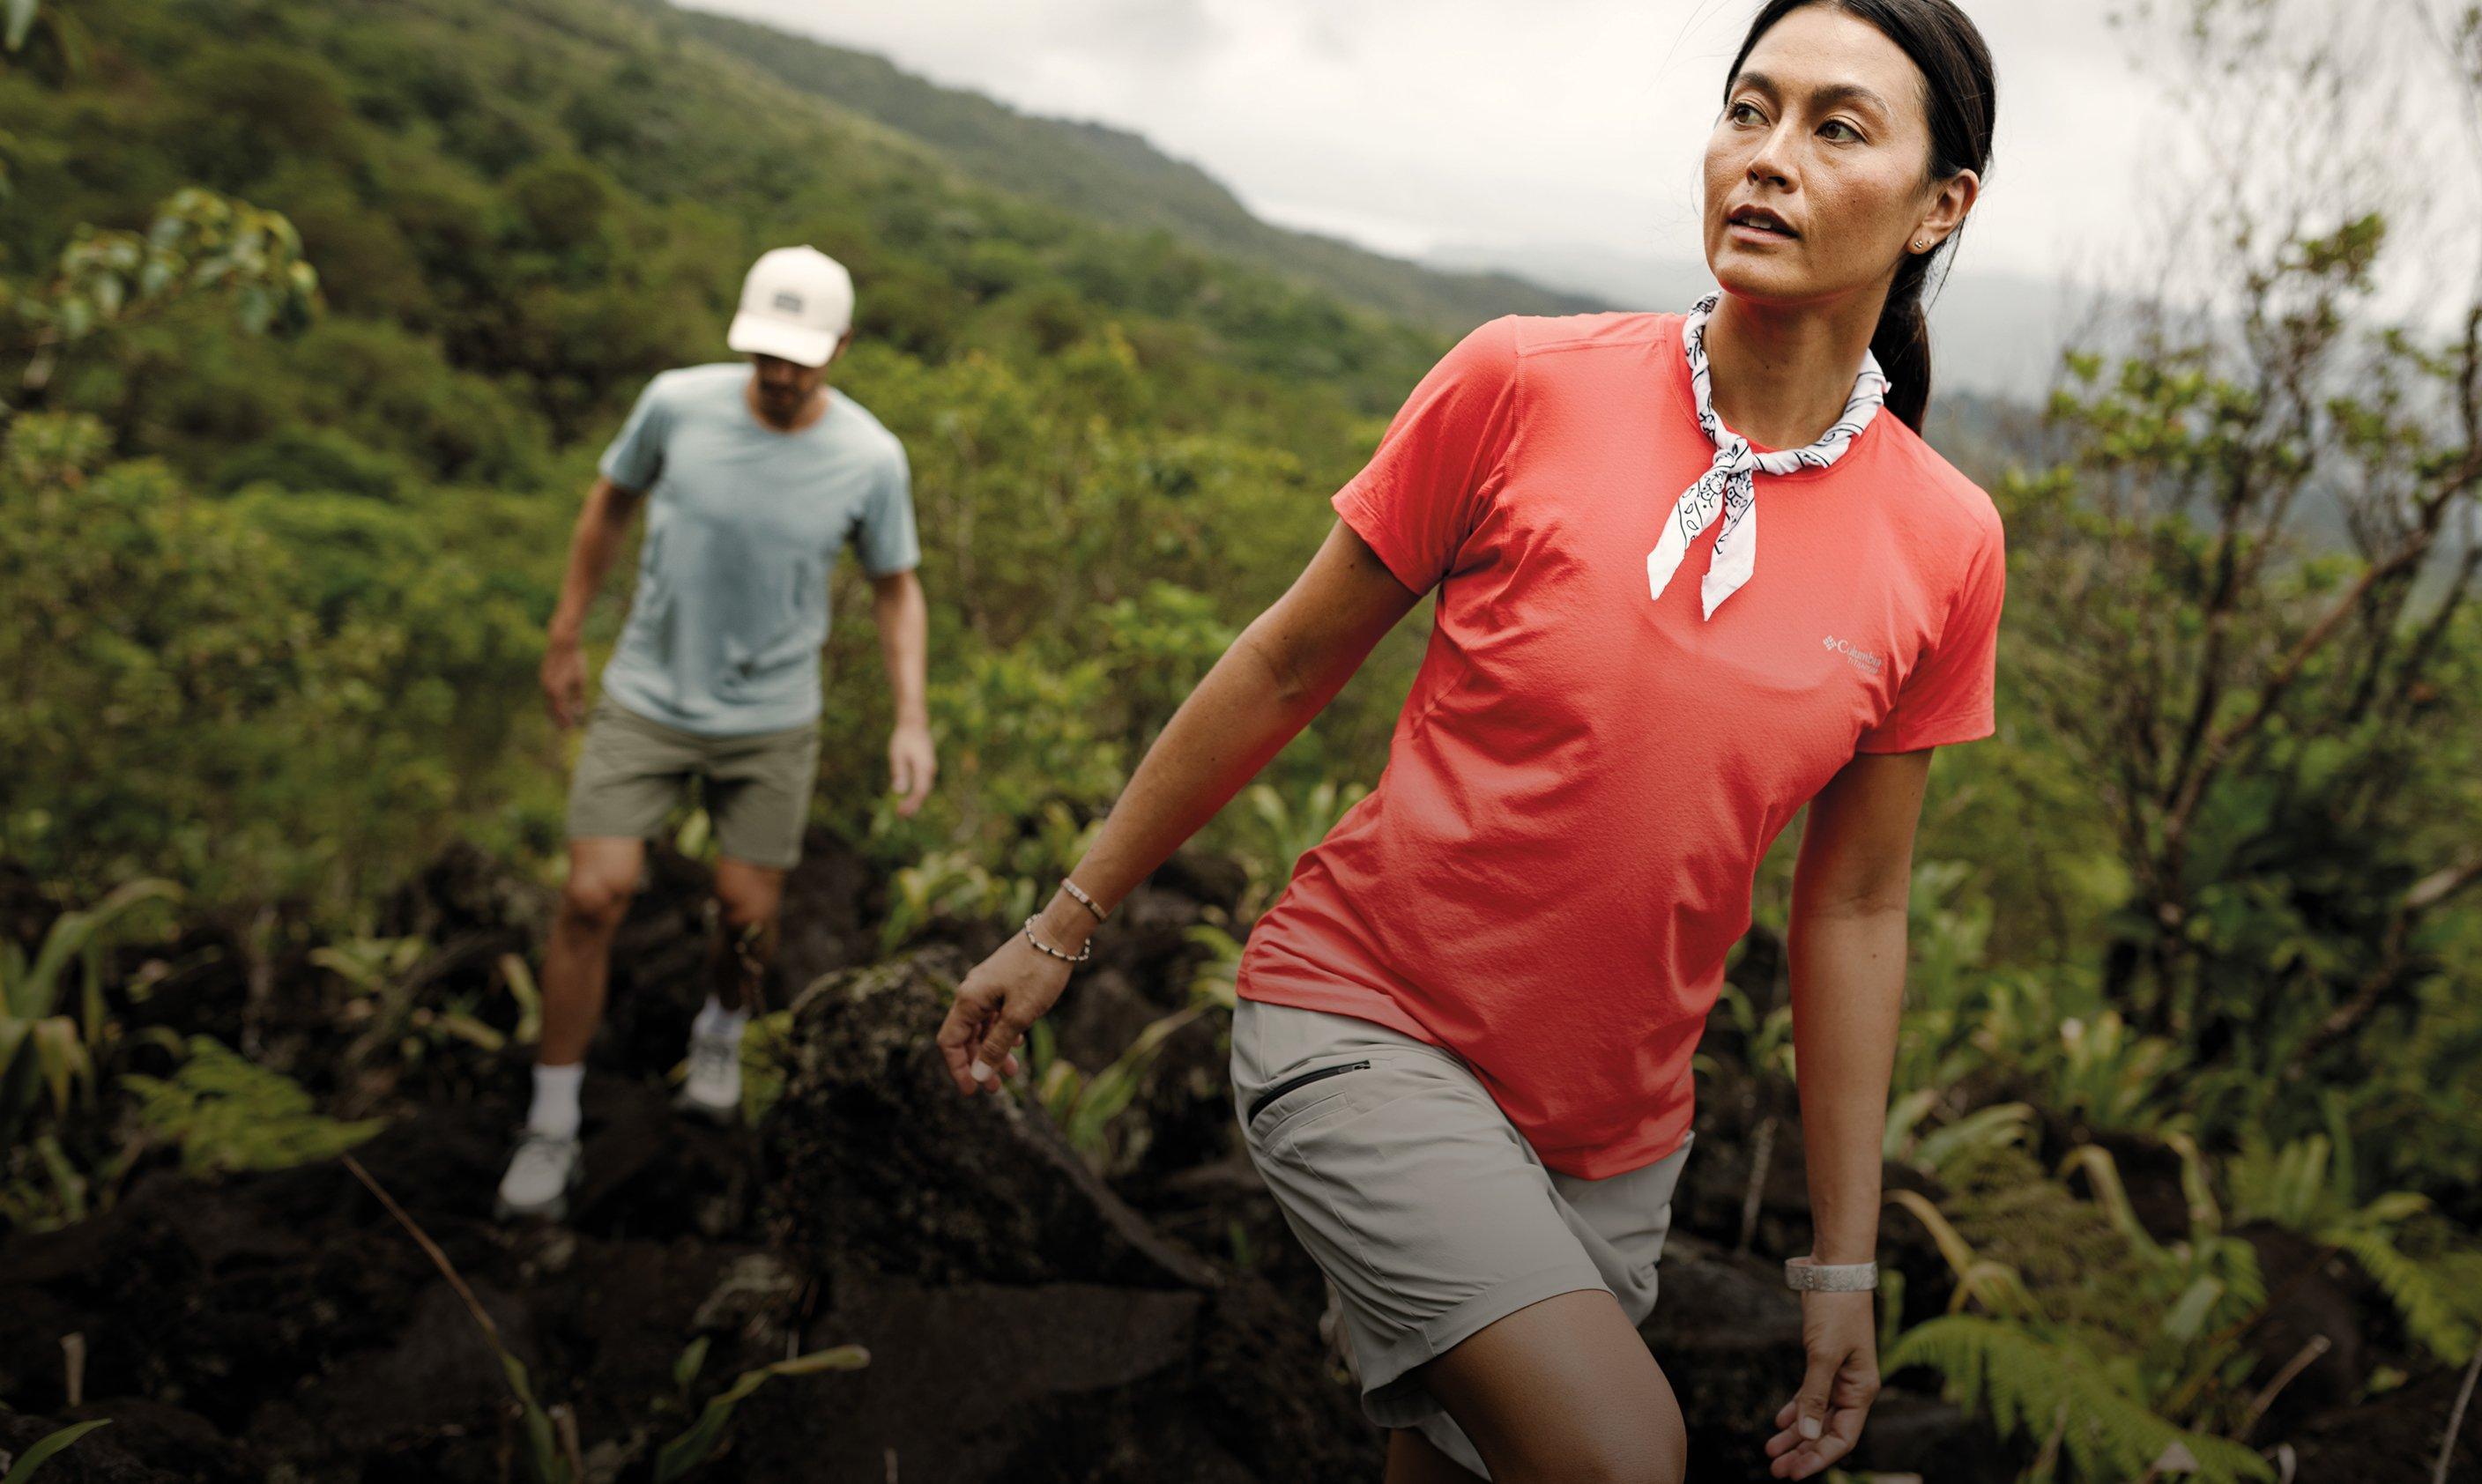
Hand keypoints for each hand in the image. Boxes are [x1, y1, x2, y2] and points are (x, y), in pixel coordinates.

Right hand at [542, 641, 586, 728]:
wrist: (562, 644)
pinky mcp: (543, 677)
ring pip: (548, 703)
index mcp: (557, 691)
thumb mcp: (580, 680)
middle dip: (558, 720)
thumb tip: (578, 712)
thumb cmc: (574, 661)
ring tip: (560, 720)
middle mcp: (548, 689)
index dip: (566, 721)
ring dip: (554, 712)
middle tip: (564, 730)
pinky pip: (547, 695)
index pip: (561, 711)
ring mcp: (544, 683)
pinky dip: (551, 702)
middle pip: (552, 710)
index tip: (570, 729)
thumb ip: (578, 697)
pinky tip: (557, 705)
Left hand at [888, 723, 935, 816]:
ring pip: (924, 790)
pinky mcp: (927, 768)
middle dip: (913, 806)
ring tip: (902, 811)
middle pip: (923, 793)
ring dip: (914, 801)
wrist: (914, 724)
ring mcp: (930, 769)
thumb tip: (899, 791)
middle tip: (900, 816)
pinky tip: (908, 799)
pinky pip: (923, 785)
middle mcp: (930, 770)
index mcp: (924, 767)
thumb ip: (899, 772)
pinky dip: (916, 794)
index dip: (911, 804)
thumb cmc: (903, 738)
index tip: (901, 812)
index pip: (920, 791)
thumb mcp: (897, 754)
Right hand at [933, 927, 1077, 1093]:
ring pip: (982, 1026)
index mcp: (969, 999)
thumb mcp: (1020, 1015)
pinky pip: (994, 1013)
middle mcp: (972, 992)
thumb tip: (978, 1075)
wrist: (1058, 933)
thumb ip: (996, 1046)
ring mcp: (986, 986)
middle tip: (996, 1087)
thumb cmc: (1039, 972)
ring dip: (993, 1050)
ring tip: (1013, 1071)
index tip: (973, 1092)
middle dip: (979, 1063)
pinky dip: (1002, 1031)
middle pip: (965, 1036)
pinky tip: (1017, 1042)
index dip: (958, 1069)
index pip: (950, 1042)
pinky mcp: (1001, 982)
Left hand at [1764, 1289, 1879, 1478]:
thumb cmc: (1836, 1311)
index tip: (1793, 1474)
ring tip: (1771, 1452)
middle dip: (1802, 1452)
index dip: (1817, 1458)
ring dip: (1795, 1434)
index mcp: (1861, 1391)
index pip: (1841, 1438)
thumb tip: (1807, 1435)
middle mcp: (1852, 1387)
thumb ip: (1814, 1395)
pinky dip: (1796, 1409)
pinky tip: (1780, 1421)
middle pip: (1827, 1431)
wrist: (1833, 1271)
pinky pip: (1810, 1395)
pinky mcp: (1823, 1361)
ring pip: (1816, 1415)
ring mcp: (1838, 1375)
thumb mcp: (1823, 1355)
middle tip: (1775, 1470)